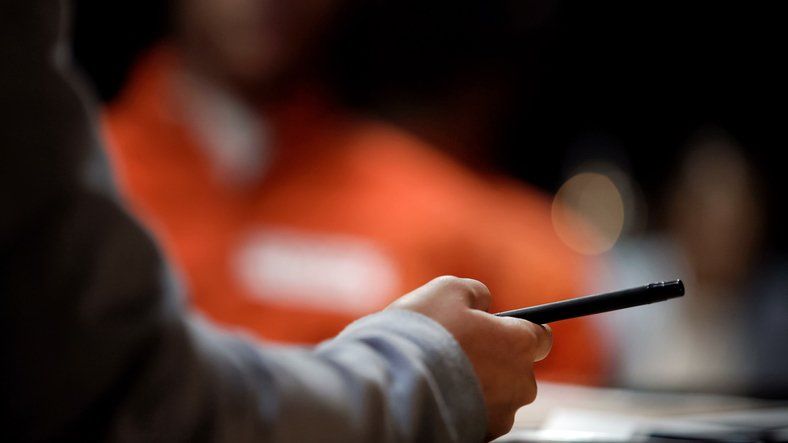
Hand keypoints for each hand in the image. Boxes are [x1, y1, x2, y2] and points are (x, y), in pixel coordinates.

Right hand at [388, 276, 551, 439]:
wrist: (395, 385)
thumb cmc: (423, 335)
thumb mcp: (448, 290)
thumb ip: (476, 293)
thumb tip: (483, 302)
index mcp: (519, 344)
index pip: (541, 337)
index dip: (519, 330)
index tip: (500, 329)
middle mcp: (520, 384)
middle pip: (517, 369)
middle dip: (495, 360)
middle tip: (459, 350)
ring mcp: (501, 415)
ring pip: (498, 396)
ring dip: (478, 386)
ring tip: (441, 374)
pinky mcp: (482, 436)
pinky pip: (479, 417)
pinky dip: (462, 407)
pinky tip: (438, 394)